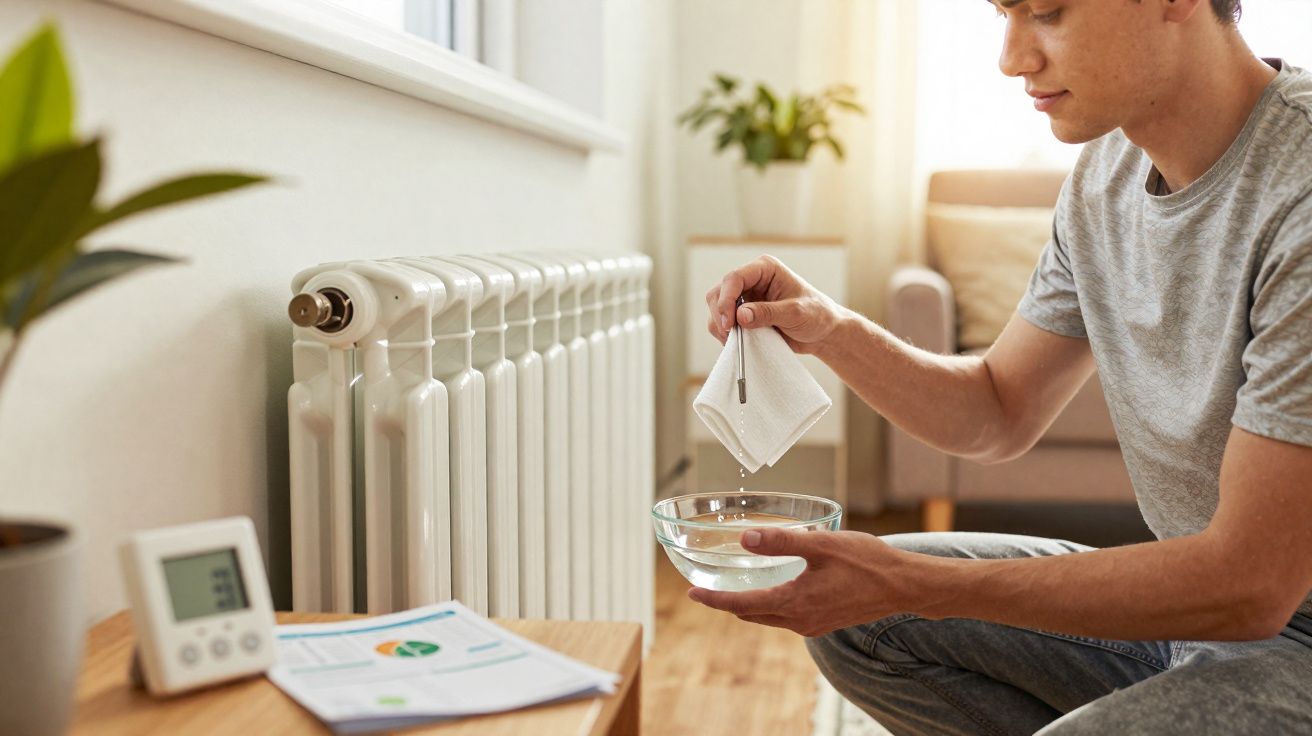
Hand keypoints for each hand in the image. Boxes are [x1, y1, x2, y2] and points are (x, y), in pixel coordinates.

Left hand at [687, 527, 915, 636]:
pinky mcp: (825, 622)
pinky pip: (787, 617)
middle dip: (727, 603)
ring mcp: (813, 625)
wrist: (904, 586)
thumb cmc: (867, 562)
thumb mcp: (821, 545)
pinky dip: (771, 606)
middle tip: (706, 589)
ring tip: (733, 587)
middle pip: (751, 614)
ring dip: (749, 605)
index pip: (741, 604)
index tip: (692, 594)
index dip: (714, 599)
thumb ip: (781, 542)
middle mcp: (800, 621)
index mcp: (794, 603)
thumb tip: (745, 539)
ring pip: (769, 617)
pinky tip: (773, 589)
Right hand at [705, 255, 847, 353]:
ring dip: (721, 326)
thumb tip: (740, 315)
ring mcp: (745, 298)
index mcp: (765, 269)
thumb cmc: (816, 315)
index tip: (729, 322)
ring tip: (739, 341)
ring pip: (716, 309)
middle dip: (721, 314)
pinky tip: (740, 343)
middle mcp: (751, 280)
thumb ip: (768, 313)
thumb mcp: (795, 313)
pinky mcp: (742, 315)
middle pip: (718, 292)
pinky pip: (722, 323)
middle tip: (731, 335)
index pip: (734, 278)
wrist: (823, 333)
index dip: (726, 299)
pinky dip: (725, 335)